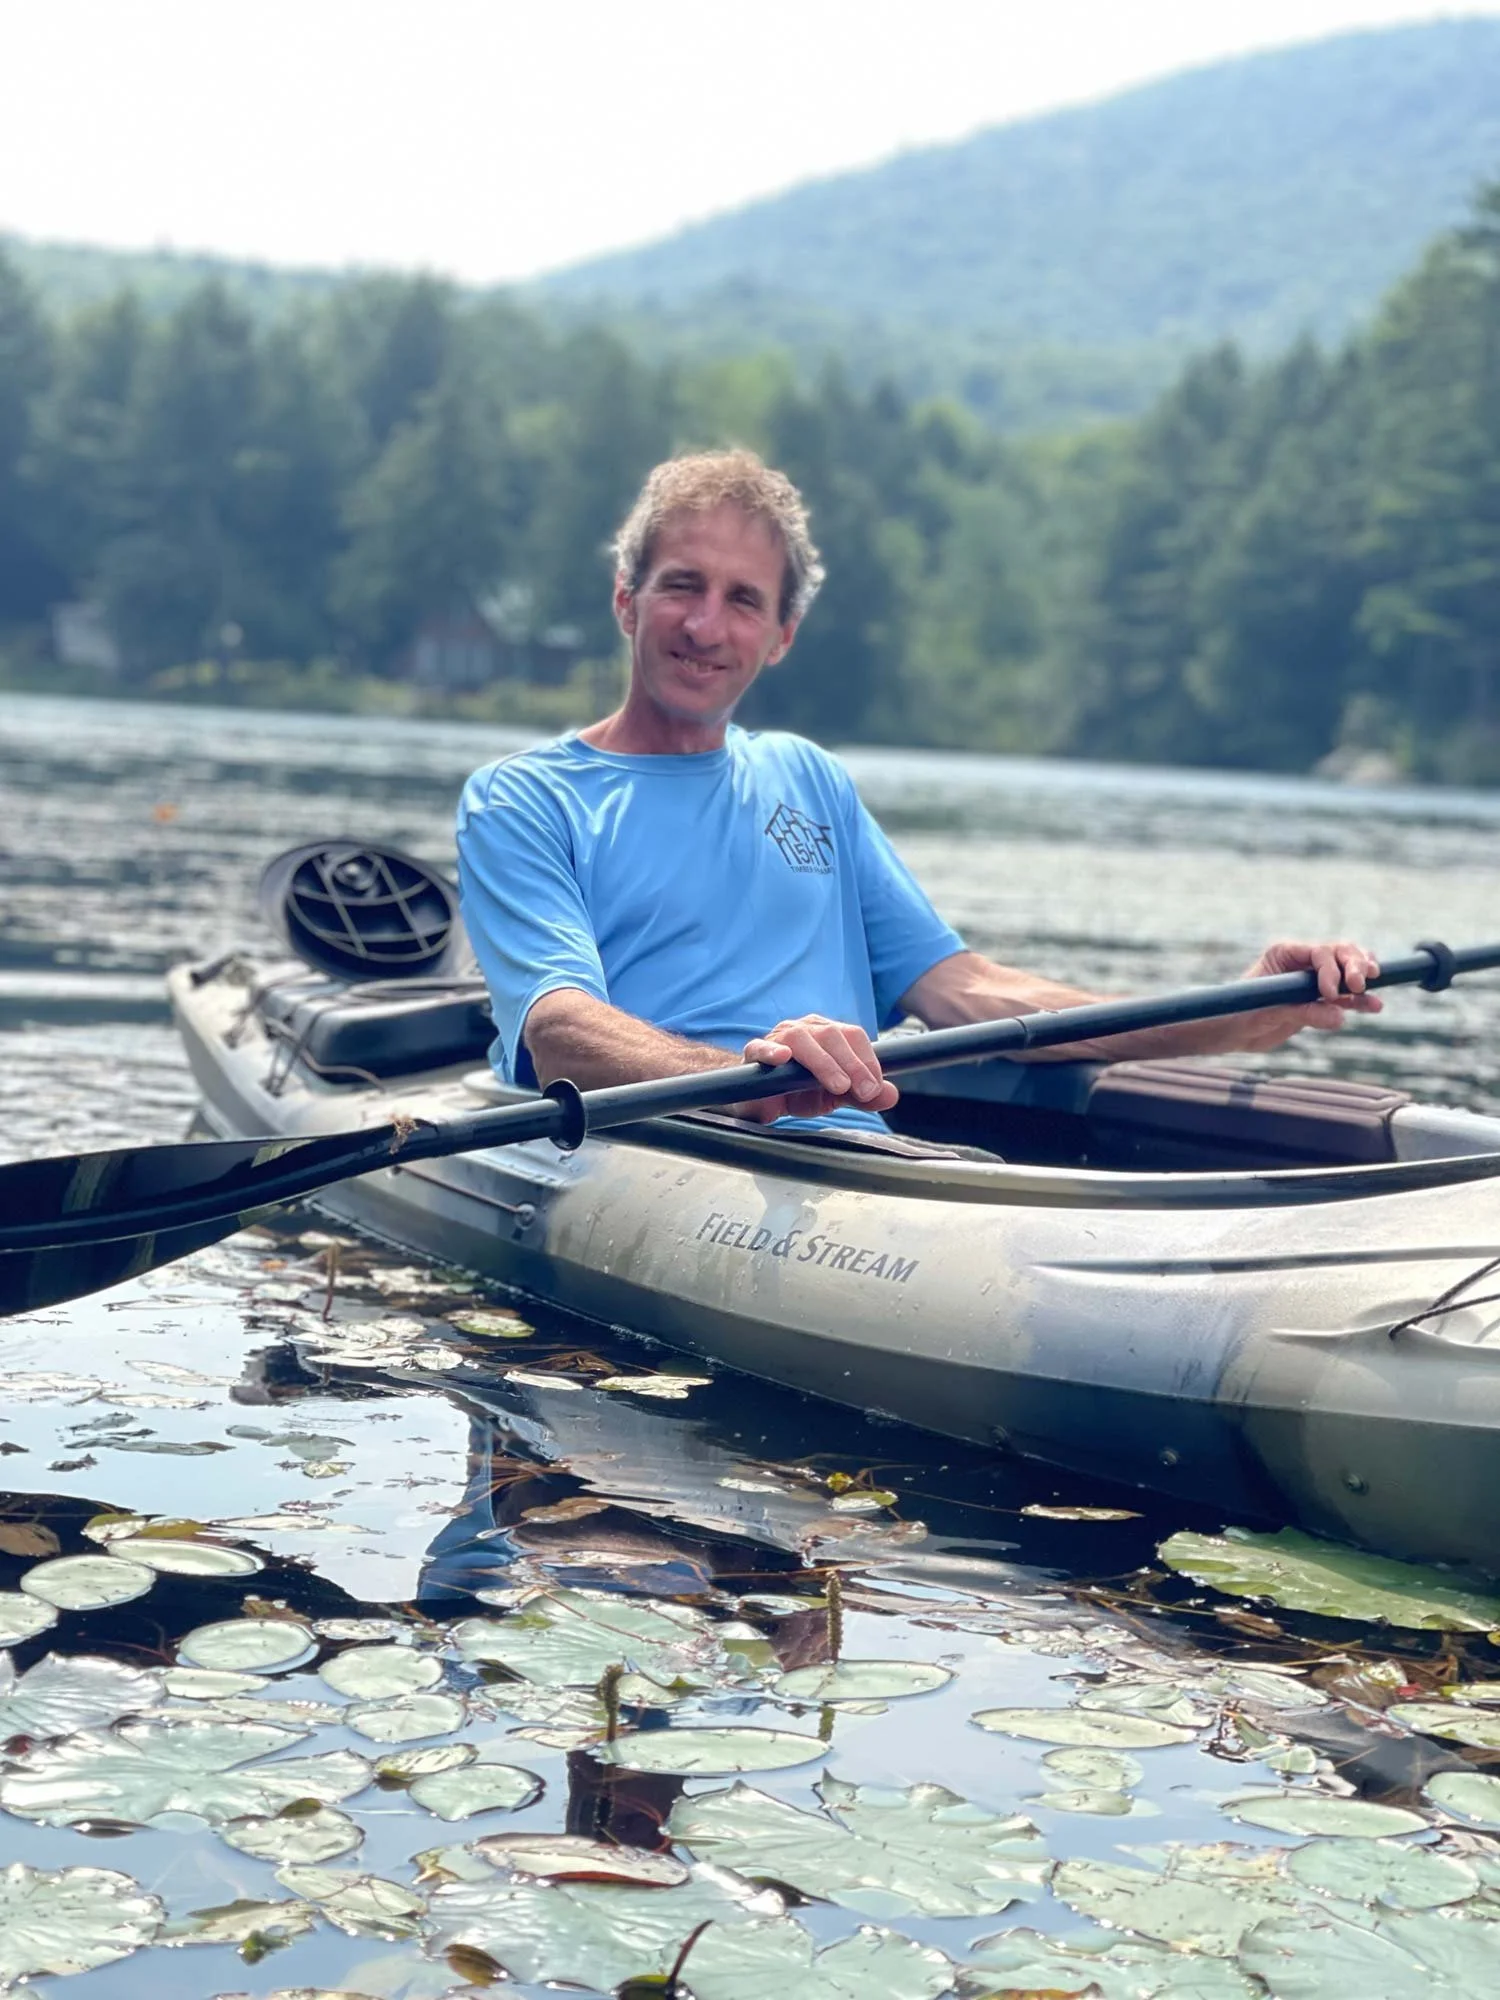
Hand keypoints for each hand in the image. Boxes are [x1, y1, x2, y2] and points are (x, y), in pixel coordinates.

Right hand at [734, 1014, 899, 1122]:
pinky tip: (782, 1058)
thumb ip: (862, 1095)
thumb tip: (891, 1095)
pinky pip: (761, 1047)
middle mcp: (805, 1030)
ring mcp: (778, 1038)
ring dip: (823, 1063)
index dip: (868, 1060)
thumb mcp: (834, 1096)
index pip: (853, 1036)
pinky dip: (772, 1051)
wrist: (757, 1099)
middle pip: (832, 1035)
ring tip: (838, 1086)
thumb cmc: (796, 1091)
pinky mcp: (753, 1052)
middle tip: (864, 1092)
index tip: (875, 1087)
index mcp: (827, 1034)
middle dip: (852, 1064)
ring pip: (802, 1040)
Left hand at [1232, 939, 1382, 1049]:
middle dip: (1354, 966)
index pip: (1318, 952)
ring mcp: (1314, 980)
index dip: (1330, 969)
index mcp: (1285, 953)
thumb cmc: (1242, 1015)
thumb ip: (1302, 1012)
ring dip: (1363, 979)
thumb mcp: (1268, 1012)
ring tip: (1372, 989)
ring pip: (1348, 971)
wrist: (1234, 1033)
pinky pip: (1347, 997)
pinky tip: (1375, 1007)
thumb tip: (1339, 1017)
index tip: (1330, 993)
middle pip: (1340, 954)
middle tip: (1359, 985)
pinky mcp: (1322, 1000)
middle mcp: (1303, 961)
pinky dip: (1361, 1001)